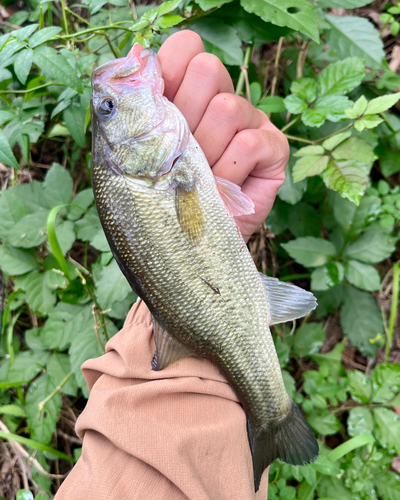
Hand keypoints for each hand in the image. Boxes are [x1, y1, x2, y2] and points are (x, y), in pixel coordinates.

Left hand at [157, 30, 288, 241]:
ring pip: (228, 109)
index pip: (187, 48)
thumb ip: (139, 106)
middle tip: (181, 156)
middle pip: (208, 70)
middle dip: (186, 118)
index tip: (158, 107)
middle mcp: (222, 101)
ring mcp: (252, 122)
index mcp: (189, 95)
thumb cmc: (163, 198)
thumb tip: (137, 55)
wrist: (188, 242)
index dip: (169, 69)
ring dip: (205, 153)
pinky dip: (229, 171)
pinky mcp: (275, 148)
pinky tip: (223, 190)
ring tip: (200, 181)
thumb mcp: (139, 151)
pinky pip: (250, 142)